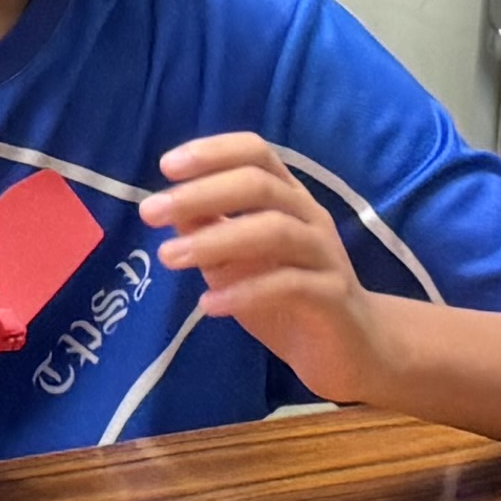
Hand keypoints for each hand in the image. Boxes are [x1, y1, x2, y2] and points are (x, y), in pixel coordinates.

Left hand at [145, 133, 397, 400]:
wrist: (350, 349)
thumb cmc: (287, 295)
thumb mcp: (237, 259)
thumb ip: (208, 229)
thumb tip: (166, 206)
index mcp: (288, 197)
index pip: (256, 153)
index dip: (214, 151)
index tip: (167, 166)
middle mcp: (309, 216)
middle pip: (259, 185)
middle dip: (201, 193)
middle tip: (150, 211)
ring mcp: (324, 254)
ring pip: (275, 231)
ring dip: (215, 240)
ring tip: (168, 258)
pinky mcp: (332, 296)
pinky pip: (290, 284)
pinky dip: (245, 291)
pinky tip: (209, 305)